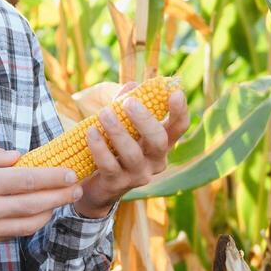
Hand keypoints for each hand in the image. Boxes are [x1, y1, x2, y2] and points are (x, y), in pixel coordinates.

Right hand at [0, 142, 86, 255]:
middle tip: (77, 188)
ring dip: (50, 212)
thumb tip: (19, 158)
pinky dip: (30, 223)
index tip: (70, 174)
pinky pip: (15, 233)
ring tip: (61, 200)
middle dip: (61, 196)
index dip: (53, 178)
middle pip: (35, 205)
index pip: (27, 181)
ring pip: (30, 224)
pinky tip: (37, 212)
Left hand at [73, 82, 190, 217]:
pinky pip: (109, 165)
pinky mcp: (117, 184)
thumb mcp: (124, 125)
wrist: (100, 185)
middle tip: (129, 103)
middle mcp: (156, 161)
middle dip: (144, 120)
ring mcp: (138, 175)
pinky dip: (99, 147)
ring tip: (104, 113)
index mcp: (162, 143)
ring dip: (118, 131)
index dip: (180, 111)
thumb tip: (132, 85)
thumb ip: (127, 105)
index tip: (176, 93)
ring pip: (132, 153)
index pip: (179, 127)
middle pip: (158, 140)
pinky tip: (91, 132)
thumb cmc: (115, 147)